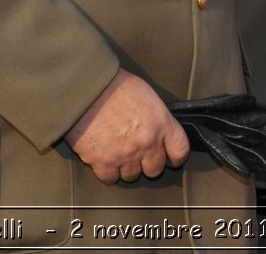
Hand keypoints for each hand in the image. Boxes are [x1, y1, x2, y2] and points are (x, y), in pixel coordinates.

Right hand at [65, 69, 189, 183]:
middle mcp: (146, 142)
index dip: (175, 156)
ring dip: (126, 167)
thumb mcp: (146, 95)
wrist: (85, 88)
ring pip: (132, 176)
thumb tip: (158, 129)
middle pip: (155, 169)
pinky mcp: (103, 162)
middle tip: (138, 153)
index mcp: (161, 123)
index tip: (170, 157)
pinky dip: (107, 171)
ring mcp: (126, 155)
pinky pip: (110, 179)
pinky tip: (104, 159)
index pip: (180, 151)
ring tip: (118, 151)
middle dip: (148, 163)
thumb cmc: (114, 85)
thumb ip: (156, 117)